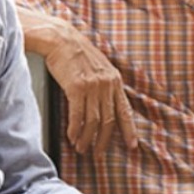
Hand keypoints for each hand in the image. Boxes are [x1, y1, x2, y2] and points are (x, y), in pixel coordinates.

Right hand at [42, 26, 136, 156]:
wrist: (61, 39)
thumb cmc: (77, 53)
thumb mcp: (100, 67)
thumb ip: (106, 84)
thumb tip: (106, 104)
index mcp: (115, 81)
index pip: (125, 111)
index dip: (129, 130)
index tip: (131, 146)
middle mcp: (106, 85)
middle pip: (108, 121)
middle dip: (103, 140)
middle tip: (98, 154)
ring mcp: (92, 86)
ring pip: (93, 121)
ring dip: (87, 138)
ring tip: (81, 148)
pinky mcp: (76, 87)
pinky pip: (77, 115)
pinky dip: (75, 129)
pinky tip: (72, 137)